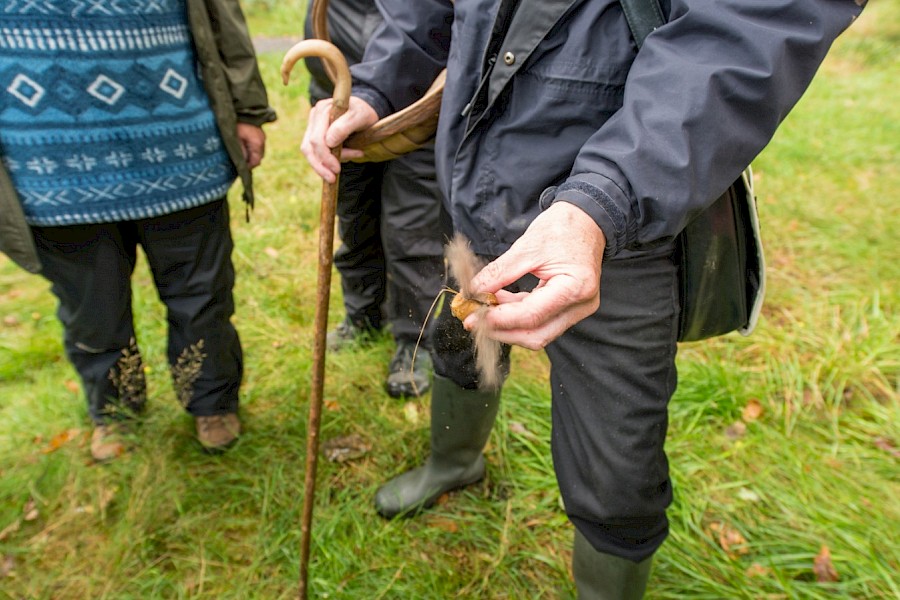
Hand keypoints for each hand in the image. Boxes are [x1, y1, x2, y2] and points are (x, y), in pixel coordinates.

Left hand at [236, 123, 265, 168]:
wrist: (240, 106)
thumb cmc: (236, 122)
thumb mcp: (235, 138)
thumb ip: (240, 152)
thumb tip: (242, 164)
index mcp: (257, 143)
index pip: (256, 161)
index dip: (248, 166)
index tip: (239, 167)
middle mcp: (262, 140)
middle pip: (258, 157)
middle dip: (249, 160)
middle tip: (237, 160)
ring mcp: (261, 136)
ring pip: (257, 151)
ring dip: (249, 153)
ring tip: (239, 152)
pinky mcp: (258, 132)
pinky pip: (256, 144)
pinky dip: (250, 147)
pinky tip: (242, 145)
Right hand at [301, 96, 378, 182]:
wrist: (365, 112)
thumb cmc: (365, 113)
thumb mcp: (361, 117)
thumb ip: (345, 127)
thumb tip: (329, 142)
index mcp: (323, 110)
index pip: (317, 139)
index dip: (326, 157)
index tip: (337, 169)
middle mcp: (315, 116)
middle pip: (309, 146)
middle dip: (322, 164)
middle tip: (333, 178)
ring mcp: (313, 125)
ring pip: (308, 151)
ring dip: (320, 166)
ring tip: (333, 176)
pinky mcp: (315, 134)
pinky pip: (314, 152)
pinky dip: (324, 162)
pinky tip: (339, 163)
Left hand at [465, 202, 605, 349]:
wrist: (586, 221)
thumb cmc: (562, 228)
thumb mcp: (527, 247)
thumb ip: (499, 272)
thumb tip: (473, 292)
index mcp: (575, 287)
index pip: (532, 315)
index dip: (499, 320)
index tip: (472, 317)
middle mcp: (581, 305)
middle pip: (536, 334)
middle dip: (502, 330)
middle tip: (473, 320)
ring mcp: (577, 309)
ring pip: (537, 332)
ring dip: (507, 324)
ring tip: (482, 308)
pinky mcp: (569, 308)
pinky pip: (540, 320)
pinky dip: (516, 315)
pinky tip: (498, 302)